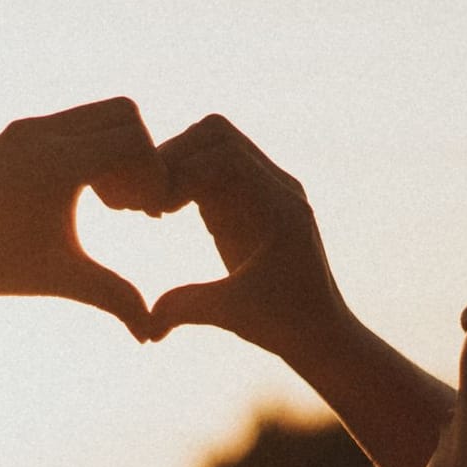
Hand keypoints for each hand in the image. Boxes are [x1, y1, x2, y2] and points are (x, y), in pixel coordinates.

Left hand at [0, 97, 168, 338]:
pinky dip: (89, 148)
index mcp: (56, 164)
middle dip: (141, 156)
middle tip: (132, 205)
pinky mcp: (14, 134)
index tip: (148, 216)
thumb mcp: (57, 279)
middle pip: (124, 113)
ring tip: (109, 203)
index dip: (154, 176)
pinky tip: (81, 195)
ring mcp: (25, 129)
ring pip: (97, 115)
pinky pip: (72, 124)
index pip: (135, 142)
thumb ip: (112, 297)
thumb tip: (151, 336)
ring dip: (115, 151)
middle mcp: (41, 134)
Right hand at [144, 115, 351, 357]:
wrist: (322, 332)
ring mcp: (267, 190)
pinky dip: (186, 179)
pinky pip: (214, 167)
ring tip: (154, 207)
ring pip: (214, 144)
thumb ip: (187, 308)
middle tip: (148, 202)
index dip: (180, 171)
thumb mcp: (232, 315)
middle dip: (174, 158)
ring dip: (178, 165)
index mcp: (279, 207)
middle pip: (217, 134)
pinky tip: (166, 212)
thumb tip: (145, 325)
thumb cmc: (285, 326)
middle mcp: (278, 188)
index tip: (155, 210)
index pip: (224, 153)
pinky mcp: (253, 200)